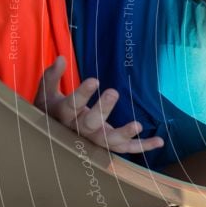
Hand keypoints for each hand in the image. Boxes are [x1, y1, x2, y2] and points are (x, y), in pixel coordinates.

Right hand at [34, 56, 163, 153]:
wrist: (51, 135)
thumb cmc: (52, 109)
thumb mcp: (46, 92)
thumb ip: (52, 76)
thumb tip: (61, 58)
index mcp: (63, 116)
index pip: (71, 105)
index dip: (82, 94)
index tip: (94, 79)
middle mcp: (79, 131)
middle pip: (90, 123)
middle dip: (102, 109)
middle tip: (114, 91)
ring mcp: (95, 140)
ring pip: (109, 141)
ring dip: (124, 134)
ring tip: (138, 124)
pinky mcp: (108, 145)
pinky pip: (126, 148)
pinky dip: (143, 146)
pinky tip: (159, 141)